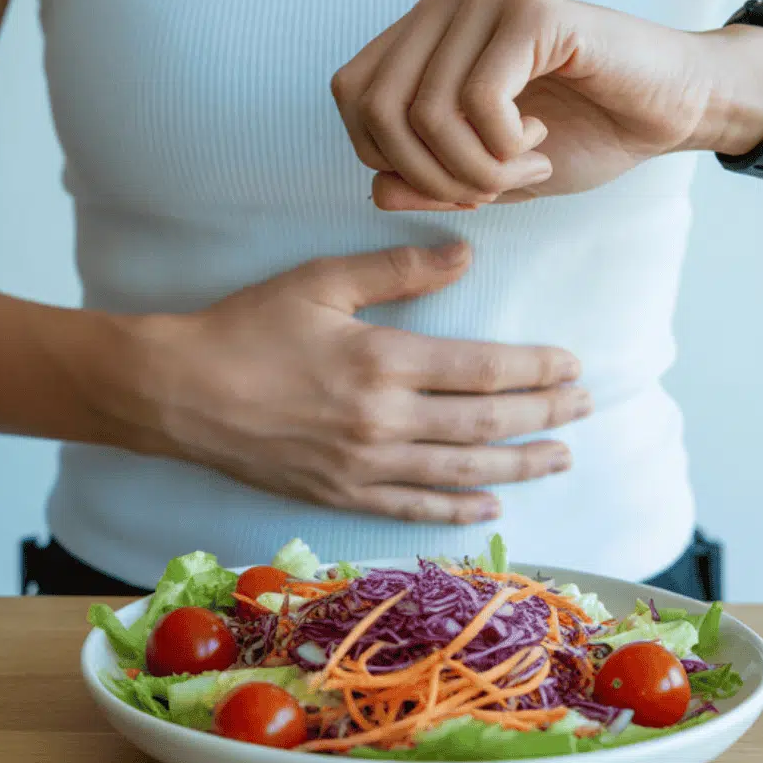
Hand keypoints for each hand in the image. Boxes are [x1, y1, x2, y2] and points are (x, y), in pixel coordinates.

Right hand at [92, 242, 591, 523]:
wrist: (176, 393)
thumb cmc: (244, 327)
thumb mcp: (320, 282)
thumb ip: (398, 270)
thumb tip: (467, 254)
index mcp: (382, 361)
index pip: (483, 370)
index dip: (536, 371)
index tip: (573, 366)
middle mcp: (382, 421)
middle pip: (485, 424)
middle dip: (544, 416)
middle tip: (586, 409)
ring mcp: (362, 465)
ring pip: (462, 472)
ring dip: (519, 466)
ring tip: (561, 458)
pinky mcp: (339, 494)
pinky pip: (413, 506)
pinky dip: (457, 508)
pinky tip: (491, 505)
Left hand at [330, 0, 762, 209]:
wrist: (672, 110)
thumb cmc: (583, 133)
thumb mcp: (490, 174)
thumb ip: (429, 180)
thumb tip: (376, 188)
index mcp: (427, 30)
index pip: (353, 95)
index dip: (390, 159)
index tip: (457, 181)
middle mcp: (448, 1)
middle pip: (378, 106)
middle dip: (430, 174)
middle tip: (492, 186)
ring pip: (426, 110)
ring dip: (476, 167)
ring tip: (525, 167)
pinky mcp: (532, 11)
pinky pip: (480, 99)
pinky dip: (504, 147)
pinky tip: (540, 142)